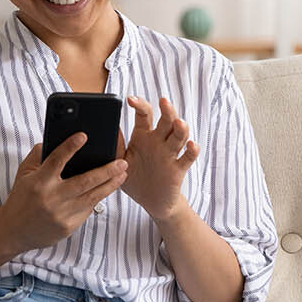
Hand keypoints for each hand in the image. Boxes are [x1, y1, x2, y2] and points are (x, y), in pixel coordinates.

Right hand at [0, 133, 127, 252]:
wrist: (14, 231)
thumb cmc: (21, 198)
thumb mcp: (24, 173)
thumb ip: (39, 155)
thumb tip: (58, 139)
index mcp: (39, 182)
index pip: (56, 160)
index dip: (70, 147)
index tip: (83, 136)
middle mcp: (51, 198)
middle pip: (85, 181)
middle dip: (106, 171)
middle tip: (122, 162)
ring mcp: (61, 214)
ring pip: (92, 197)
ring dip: (110, 185)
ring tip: (123, 174)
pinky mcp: (69, 227)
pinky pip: (87, 210)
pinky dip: (98, 198)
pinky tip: (107, 188)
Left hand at [119, 96, 200, 221]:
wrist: (151, 202)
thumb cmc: (135, 178)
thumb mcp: (121, 161)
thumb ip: (116, 146)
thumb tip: (109, 128)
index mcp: (143, 136)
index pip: (144, 115)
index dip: (140, 105)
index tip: (130, 99)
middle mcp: (158, 141)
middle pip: (166, 121)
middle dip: (167, 110)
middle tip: (163, 101)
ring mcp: (169, 154)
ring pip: (179, 136)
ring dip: (180, 128)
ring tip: (178, 122)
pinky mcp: (178, 169)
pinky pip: (187, 158)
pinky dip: (192, 151)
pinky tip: (191, 145)